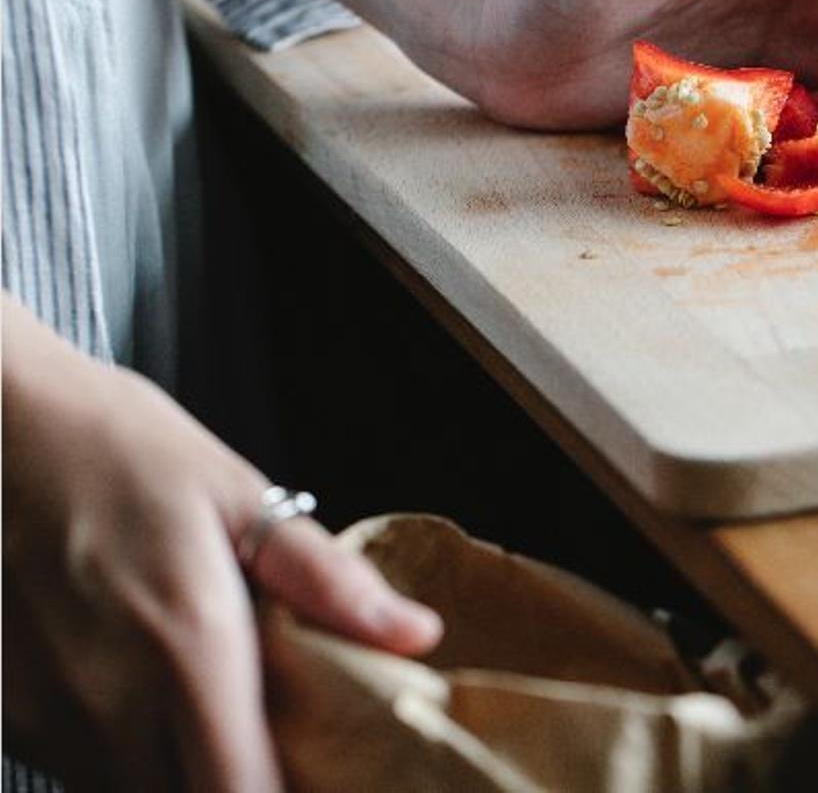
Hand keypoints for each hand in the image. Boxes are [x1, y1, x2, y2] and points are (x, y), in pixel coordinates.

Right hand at [2, 297, 441, 789]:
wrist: (4, 424)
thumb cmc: (121, 449)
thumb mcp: (239, 497)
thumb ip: (327, 582)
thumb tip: (414, 634)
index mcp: (186, 644)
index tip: (321, 775)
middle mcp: (109, 699)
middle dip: (239, 779)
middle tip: (272, 730)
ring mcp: (48, 714)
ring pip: (131, 790)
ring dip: (179, 766)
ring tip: (210, 700)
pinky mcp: (10, 712)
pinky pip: (80, 765)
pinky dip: (125, 749)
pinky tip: (146, 688)